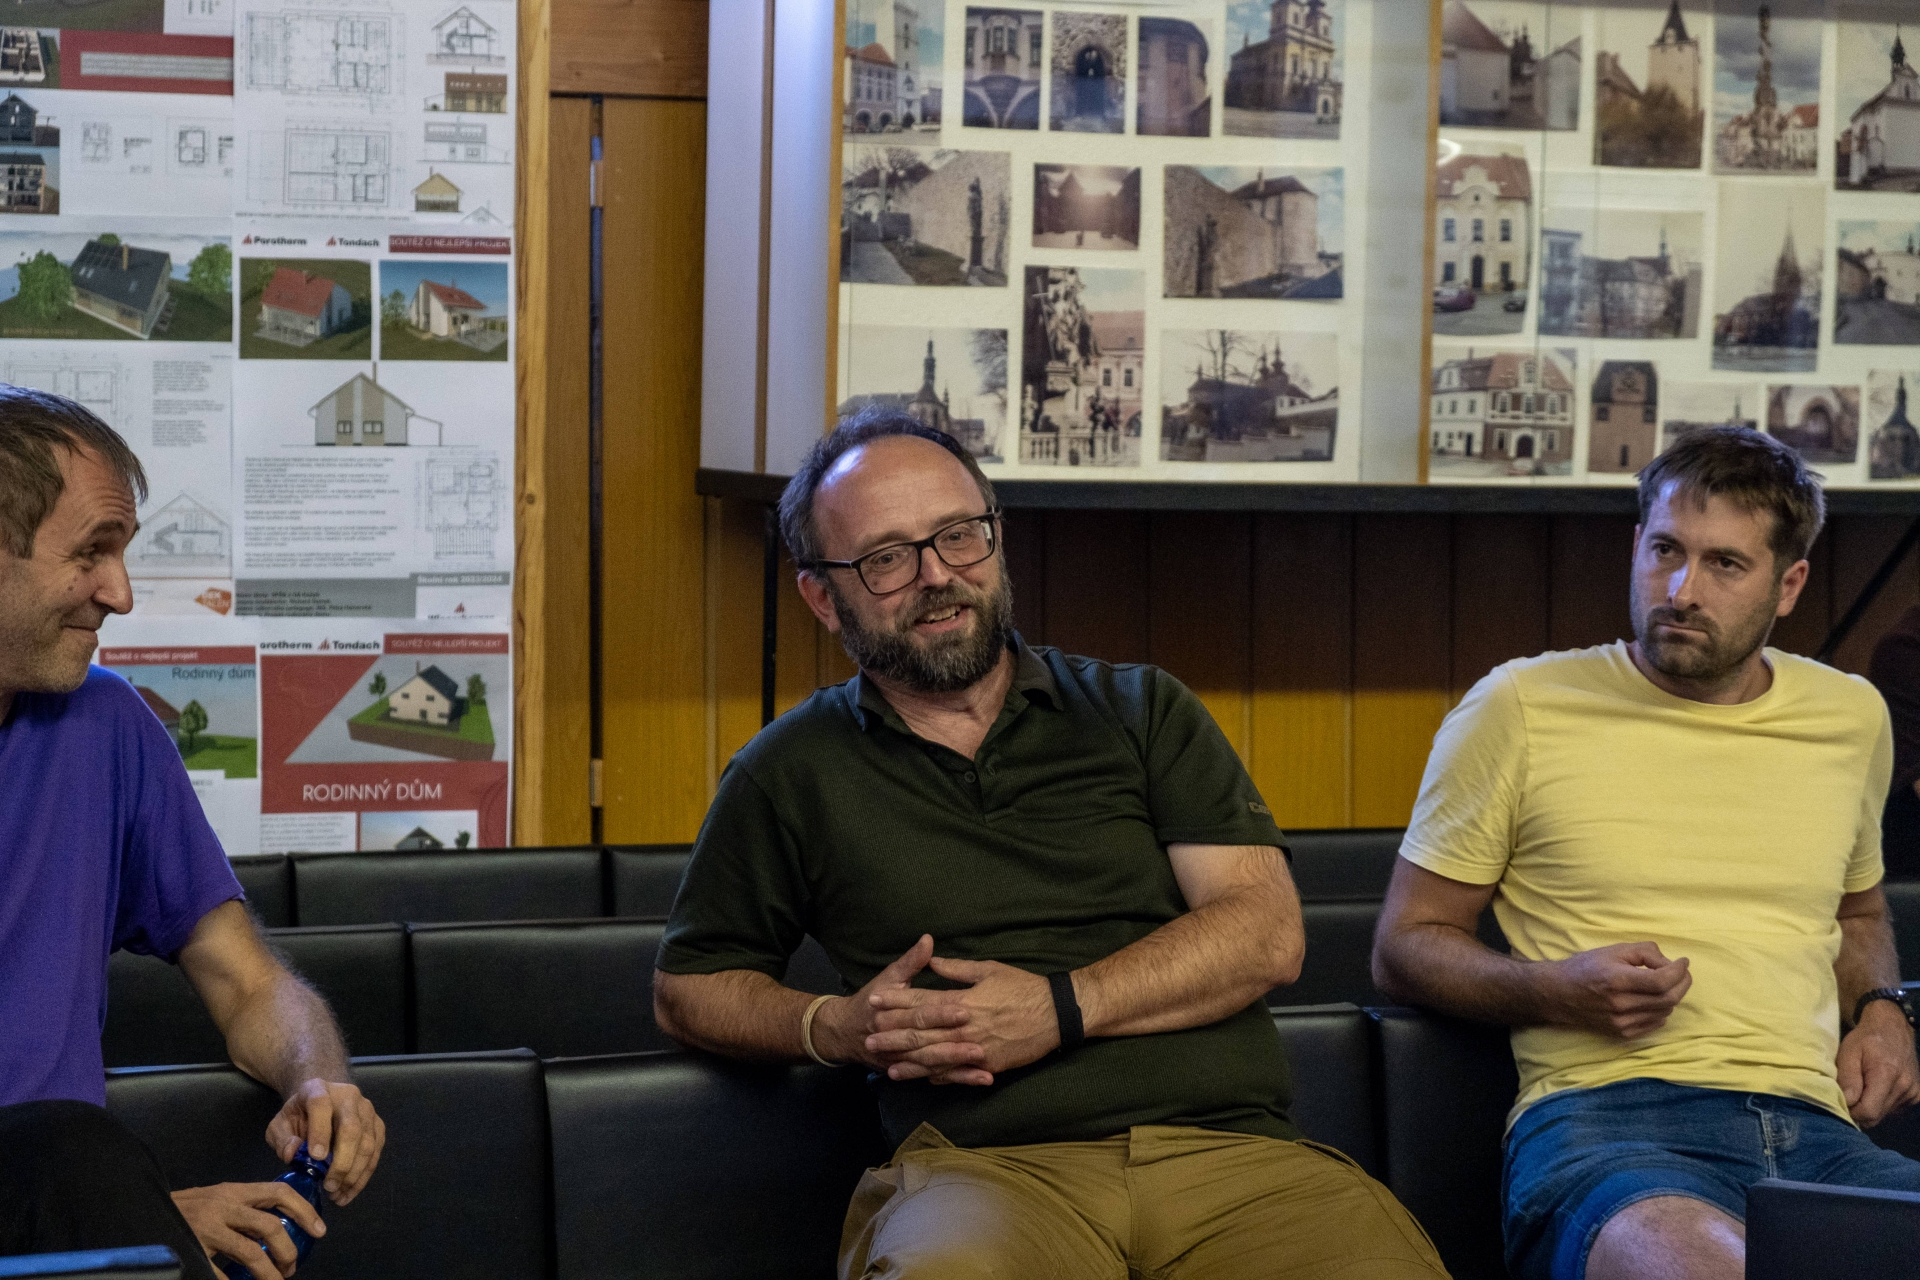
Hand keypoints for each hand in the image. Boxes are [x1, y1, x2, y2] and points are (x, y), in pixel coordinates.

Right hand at [171, 1182, 323, 1279]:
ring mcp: (206, 1228)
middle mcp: (223, 1206)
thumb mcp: (216, 1199)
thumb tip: (277, 1227)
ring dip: (269, 1273)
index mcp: (233, 1191)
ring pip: (251, 1253)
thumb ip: (243, 1207)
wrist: (141, 1211)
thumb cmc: (184, 1209)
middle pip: (270, 1226)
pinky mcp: (191, 1248)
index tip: (319, 1231)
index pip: (279, 1193)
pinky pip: (220, 1273)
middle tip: (292, 1267)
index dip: (304, 1211)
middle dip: (288, 1251)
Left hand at [266, 1079, 384, 1204]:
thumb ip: (282, 1138)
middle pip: (352, 1128)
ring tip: (337, 1195)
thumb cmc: (298, 1116)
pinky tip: (349, 1191)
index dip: (319, 1131)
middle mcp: (348, 1096)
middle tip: (329, 1185)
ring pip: (368, 1143)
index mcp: (318, 1090)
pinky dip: (364, 1176)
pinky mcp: (377, 1125)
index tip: (315, 1158)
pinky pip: (376, 1152)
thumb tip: (293, 1154)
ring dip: (354, 1174)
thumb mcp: (280, 1124)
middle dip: (342, 1162)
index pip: (321, 1106)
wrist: (322, 1102)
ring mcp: (367, 1110)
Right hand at [810, 936, 988, 1084]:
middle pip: (926, 1045)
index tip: (964, 1011)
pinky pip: (936, 1078)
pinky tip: (982, 1079)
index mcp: (892, 1013)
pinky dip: (959, 1080)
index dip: (940, 1014)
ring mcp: (902, 1059)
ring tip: (986, 1071)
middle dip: (953, 1048)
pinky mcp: (909, 1072)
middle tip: (980, 1048)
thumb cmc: (871, 1000)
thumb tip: (928, 940)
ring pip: (932, 1067)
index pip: (920, 1013)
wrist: (844, 1033)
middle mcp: (896, 1040)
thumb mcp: (889, 977)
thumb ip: (911, 961)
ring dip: (959, 1070)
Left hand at [867, 954, 1059, 1083]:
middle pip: (922, 1032)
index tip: (875, 1001)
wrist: (1056, 1014)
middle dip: (893, 1036)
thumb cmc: (1023, 987)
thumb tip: (932, 959)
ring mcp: (976, 1048)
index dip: (896, 1001)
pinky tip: (923, 1079)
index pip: (922, 1000)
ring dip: (910, 1062)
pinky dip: (939, 1076)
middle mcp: (964, 1026)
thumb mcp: (990, 969)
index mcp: (963, 1000)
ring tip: (888, 1067)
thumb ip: (958, 969)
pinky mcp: (988, 1064)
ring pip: (936, 1057)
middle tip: (869, 1039)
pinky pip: (958, 1072)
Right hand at [1543, 942, 1691, 1038]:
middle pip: (1669, 999)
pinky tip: (1653, 999)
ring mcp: (1622, 1022)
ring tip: (1665, 983)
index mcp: (1617, 980)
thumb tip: (1669, 963)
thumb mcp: (1613, 950)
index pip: (1662, 981)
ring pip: (1665, 1012)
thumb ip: (1645, 952)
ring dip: (1672, 996)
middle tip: (1682, 972)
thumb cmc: (1586, 967)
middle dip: (1683, 983)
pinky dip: (1662, 1010)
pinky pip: (1655, 1023)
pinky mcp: (1622, 1033)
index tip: (1683, 961)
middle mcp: (1620, 1005)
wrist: (1559, 993)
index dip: (1679, 971)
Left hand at [1839, 999, 1919, 1127]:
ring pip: (1884, 1114)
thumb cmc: (1865, 1039)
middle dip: (1859, 1112)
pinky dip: (1881, 1103)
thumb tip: (1847, 1103)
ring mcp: (1913, 1092)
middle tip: (1848, 1095)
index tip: (1841, 1102)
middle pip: (1876, 1116)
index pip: (1869, 1111)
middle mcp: (1904, 1087)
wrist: (1892, 1028)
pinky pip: (1893, 1109)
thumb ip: (1848, 1078)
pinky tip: (1875, 1087)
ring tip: (1863, 1087)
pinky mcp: (1915, 1095)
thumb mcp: (1849, 1052)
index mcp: (1887, 1075)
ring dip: (1870, 1107)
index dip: (1851, 1112)